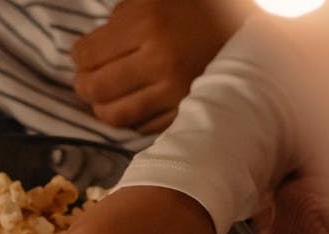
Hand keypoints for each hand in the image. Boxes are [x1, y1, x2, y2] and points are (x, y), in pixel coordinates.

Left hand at [72, 0, 239, 132]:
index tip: (82, 57)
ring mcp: (175, 91)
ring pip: (116, 115)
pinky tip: (134, 106)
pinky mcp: (188, 111)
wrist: (249, 36)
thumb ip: (121, 19)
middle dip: (84, 86)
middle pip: (96, 88)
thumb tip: (88, 52)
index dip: (78, 58)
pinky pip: (144, 127)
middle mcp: (160, 61)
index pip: (87, 55)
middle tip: (87, 81)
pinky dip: (133, 120)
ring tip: (106, 98)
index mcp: (147, 24)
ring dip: (103, 108)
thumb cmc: (198, 11)